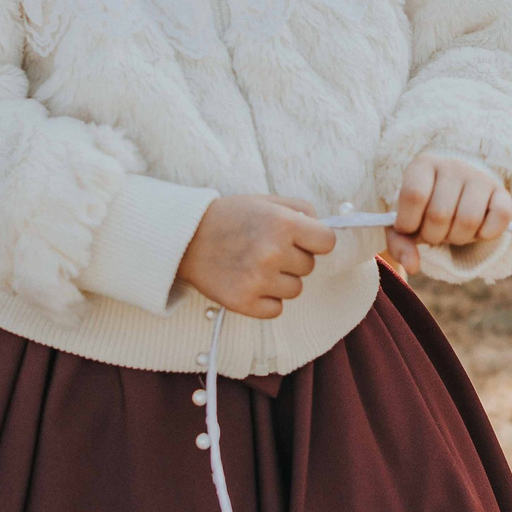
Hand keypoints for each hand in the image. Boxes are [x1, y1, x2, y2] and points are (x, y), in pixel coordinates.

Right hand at [179, 195, 338, 319]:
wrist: (184, 238)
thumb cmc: (229, 217)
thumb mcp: (266, 201)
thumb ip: (301, 210)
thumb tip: (326, 229)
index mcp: (282, 223)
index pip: (327, 242)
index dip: (316, 241)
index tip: (302, 241)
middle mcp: (272, 252)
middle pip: (309, 267)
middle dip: (293, 259)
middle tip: (265, 250)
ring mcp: (258, 279)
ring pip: (294, 290)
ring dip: (280, 281)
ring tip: (255, 266)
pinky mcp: (244, 302)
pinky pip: (276, 309)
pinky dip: (266, 300)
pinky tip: (248, 283)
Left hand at [387, 155, 510, 273]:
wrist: (456, 191)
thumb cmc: (425, 208)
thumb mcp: (405, 221)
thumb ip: (399, 243)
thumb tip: (413, 266)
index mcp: (423, 165)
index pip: (414, 195)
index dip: (409, 222)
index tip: (409, 227)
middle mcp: (453, 166)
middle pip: (439, 214)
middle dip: (433, 236)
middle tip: (434, 232)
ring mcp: (479, 177)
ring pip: (468, 220)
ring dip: (458, 238)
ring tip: (453, 232)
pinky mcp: (501, 191)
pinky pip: (500, 217)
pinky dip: (486, 234)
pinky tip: (477, 231)